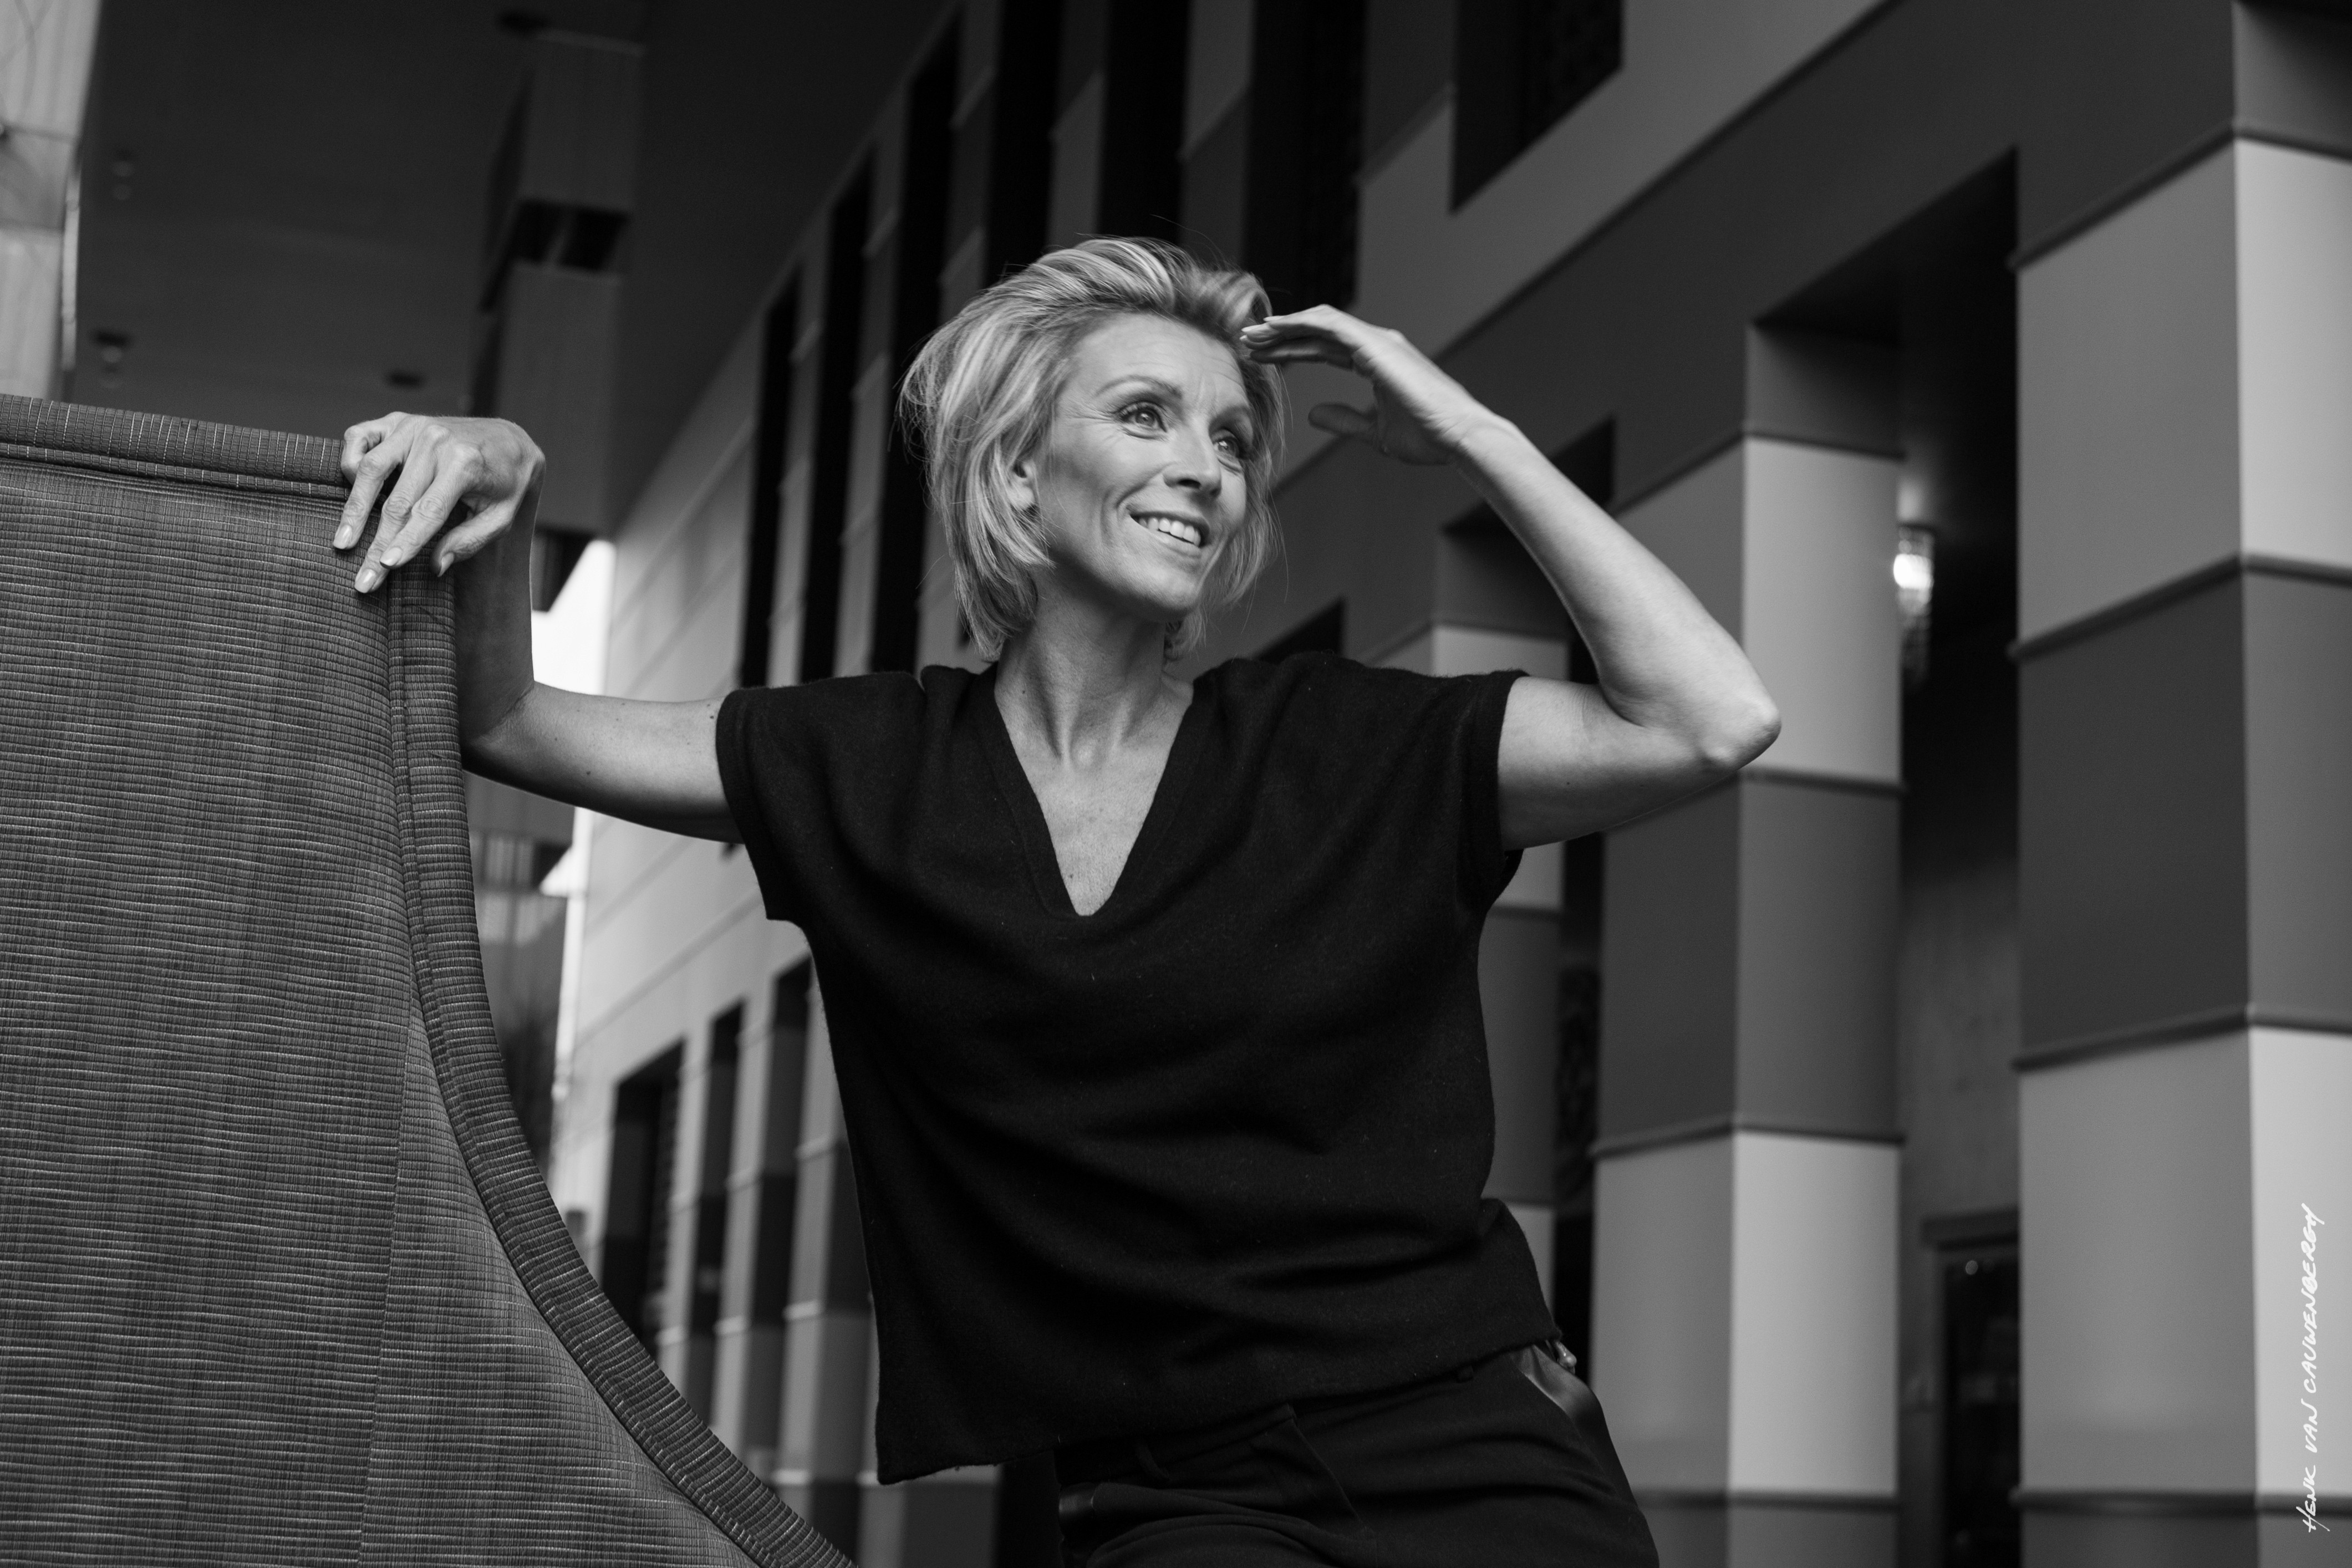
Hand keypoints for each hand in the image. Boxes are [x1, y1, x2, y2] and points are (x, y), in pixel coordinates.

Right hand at [334, 413, 543, 592]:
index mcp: (465, 464)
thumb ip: (470, 541)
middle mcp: (435, 441)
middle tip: (363, 578)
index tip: (386, 567)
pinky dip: (349, 462)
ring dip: (354, 509)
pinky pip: (358, 437)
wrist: (508, 439)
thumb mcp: (501, 516)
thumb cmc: (505, 483)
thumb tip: (435, 566)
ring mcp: (413, 426)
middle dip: (377, 543)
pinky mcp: (396, 420)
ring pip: (370, 470)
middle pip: (396, 501)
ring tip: (343, 542)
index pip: (428, 512)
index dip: (406, 541)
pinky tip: (351, 489)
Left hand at [1239, 306, 1504, 465]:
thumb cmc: (1428, 437)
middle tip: (1246, 343)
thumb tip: (1312, 414)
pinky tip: (1274, 329)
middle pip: (1317, 333)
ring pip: (1319, 323)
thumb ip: (1344, 420)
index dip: (1292, 351)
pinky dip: (1300, 323)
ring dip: (1284, 327)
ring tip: (1252, 336)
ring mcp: (1377, 341)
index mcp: (1376, 362)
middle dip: (1280, 337)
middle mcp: (1376, 345)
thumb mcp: (1375, 431)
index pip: (1325, 349)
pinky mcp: (1376, 344)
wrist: (1459, 437)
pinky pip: (1329, 325)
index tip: (1263, 358)